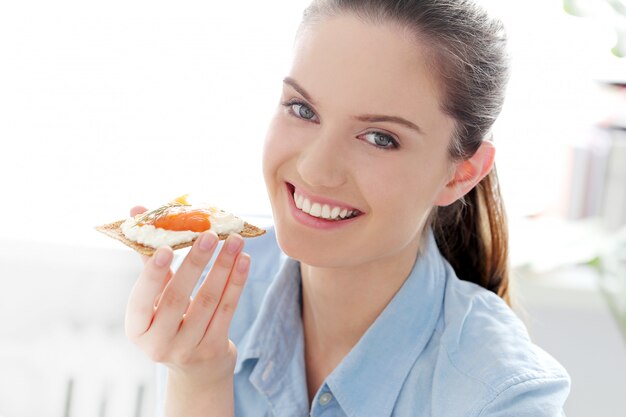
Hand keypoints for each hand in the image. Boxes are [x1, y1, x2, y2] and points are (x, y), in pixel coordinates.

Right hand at [125, 206, 250, 389]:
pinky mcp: (213, 349)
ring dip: (223, 267)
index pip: (140, 300)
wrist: (196, 369)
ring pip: (207, 302)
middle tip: (209, 234)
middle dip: (195, 263)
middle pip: (177, 298)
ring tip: (234, 241)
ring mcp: (187, 349)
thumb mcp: (155, 298)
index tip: (166, 248)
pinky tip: (244, 261)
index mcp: (137, 329)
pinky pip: (227, 310)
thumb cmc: (171, 320)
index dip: (152, 274)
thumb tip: (137, 211)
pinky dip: (236, 283)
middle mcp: (158, 344)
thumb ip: (149, 258)